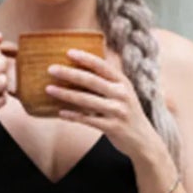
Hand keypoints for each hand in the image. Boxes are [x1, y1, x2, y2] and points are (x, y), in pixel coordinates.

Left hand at [46, 48, 156, 162]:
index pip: (102, 66)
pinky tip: (60, 112)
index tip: (68, 52)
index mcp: (123, 82)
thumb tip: (84, 66)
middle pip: (91, 81)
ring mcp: (117, 112)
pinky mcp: (113, 127)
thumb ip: (108, 81)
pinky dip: (73, 116)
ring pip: (87, 100)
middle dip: (69, 73)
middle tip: (51, 69)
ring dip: (66, 94)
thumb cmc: (127, 113)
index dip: (85, 58)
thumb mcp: (123, 93)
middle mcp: (121, 94)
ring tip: (49, 89)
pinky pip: (88, 120)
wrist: (144, 140)